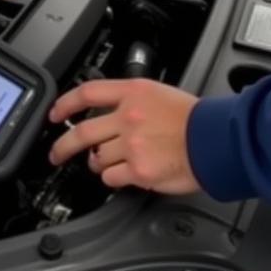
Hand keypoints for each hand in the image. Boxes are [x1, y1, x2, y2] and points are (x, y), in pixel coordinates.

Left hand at [48, 79, 200, 194]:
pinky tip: (124, 173)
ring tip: (107, 162)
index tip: (55, 112)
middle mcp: (128, 116)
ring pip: (97, 158)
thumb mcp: (159, 93)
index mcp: (133, 92)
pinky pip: (111, 178)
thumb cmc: (194, 118)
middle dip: (62, 146)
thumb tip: (112, 111)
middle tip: (56, 153)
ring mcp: (131, 145)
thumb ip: (132, 100)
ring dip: (98, 162)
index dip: (65, 103)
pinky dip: (113, 178)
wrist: (214, 139)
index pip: (88, 92)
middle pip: (82, 131)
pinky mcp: (138, 171)